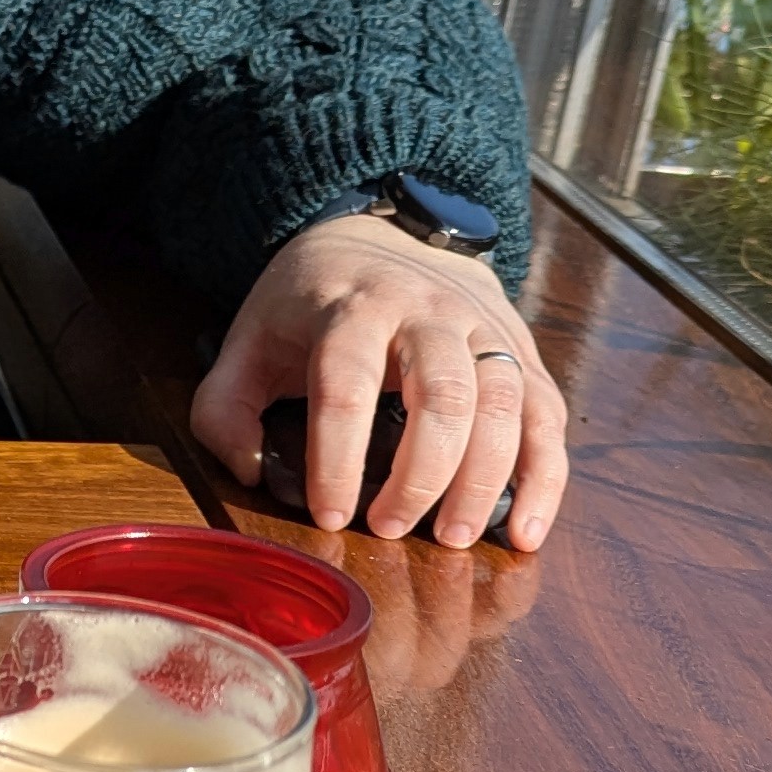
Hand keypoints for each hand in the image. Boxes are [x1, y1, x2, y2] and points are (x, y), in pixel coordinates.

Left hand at [188, 215, 567, 552]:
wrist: (379, 233)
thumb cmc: (310, 304)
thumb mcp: (248, 340)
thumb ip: (224, 407)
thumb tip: (249, 472)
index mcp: (353, 308)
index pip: (348, 384)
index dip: (338, 457)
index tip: (331, 515)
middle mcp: (429, 311)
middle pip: (444, 393)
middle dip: (421, 474)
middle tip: (390, 529)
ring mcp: (485, 327)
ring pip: (504, 403)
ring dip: (485, 480)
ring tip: (453, 537)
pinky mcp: (522, 349)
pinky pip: (547, 415)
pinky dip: (544, 478)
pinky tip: (524, 532)